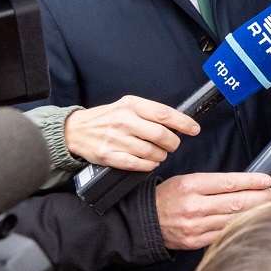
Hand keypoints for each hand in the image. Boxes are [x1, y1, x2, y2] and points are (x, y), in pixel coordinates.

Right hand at [64, 95, 198, 170]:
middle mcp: (124, 121)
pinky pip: (139, 164)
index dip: (183, 123)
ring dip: (161, 155)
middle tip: (173, 144)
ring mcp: (117, 139)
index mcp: (131, 105)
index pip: (164, 114)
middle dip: (173, 143)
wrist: (76, 130)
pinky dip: (150, 165)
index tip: (194, 129)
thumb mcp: (127, 106)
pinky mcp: (110, 156)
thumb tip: (178, 122)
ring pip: (152, 152)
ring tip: (160, 153)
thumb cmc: (107, 118)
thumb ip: (150, 112)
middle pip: (161, 135)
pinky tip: (150, 161)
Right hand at [155, 172, 270, 249]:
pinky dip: (240, 226)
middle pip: (235, 202)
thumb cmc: (167, 197)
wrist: (144, 222)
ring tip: (267, 206)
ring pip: (233, 219)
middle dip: (258, 197)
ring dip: (254, 212)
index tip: (266, 180)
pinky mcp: (196, 242)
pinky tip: (250, 221)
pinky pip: (224, 233)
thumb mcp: (185, 180)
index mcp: (191, 186)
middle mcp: (194, 206)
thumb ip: (211, 183)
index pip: (228, 183)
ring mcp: (196, 226)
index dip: (251, 182)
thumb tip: (241, 184)